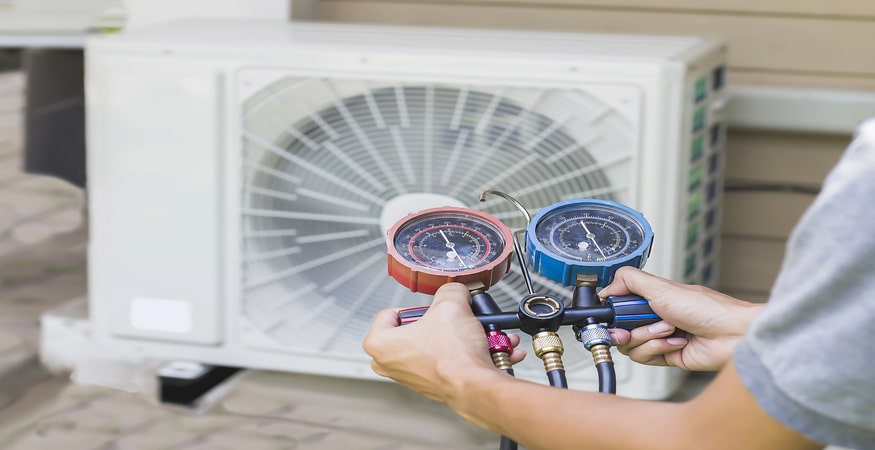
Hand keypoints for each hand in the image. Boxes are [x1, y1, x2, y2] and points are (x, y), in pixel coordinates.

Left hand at [363, 283, 525, 404]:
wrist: (475, 387)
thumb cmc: (453, 356)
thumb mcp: (451, 303)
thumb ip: (450, 290)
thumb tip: (455, 291)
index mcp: (379, 344)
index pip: (392, 313)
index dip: (417, 307)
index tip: (431, 310)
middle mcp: (391, 364)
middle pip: (417, 329)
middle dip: (441, 322)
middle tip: (453, 320)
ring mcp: (413, 378)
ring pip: (438, 344)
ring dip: (461, 336)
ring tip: (478, 331)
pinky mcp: (434, 385)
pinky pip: (451, 360)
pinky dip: (469, 353)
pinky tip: (488, 347)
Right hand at [599, 267, 760, 370]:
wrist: (732, 335)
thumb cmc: (707, 309)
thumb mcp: (662, 288)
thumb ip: (631, 281)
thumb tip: (606, 286)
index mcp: (653, 298)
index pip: (619, 305)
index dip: (612, 312)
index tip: (611, 314)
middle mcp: (654, 317)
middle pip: (621, 327)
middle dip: (628, 328)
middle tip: (634, 326)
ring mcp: (660, 338)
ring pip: (631, 345)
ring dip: (649, 337)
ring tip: (668, 329)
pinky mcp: (667, 356)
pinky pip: (645, 357)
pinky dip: (658, 348)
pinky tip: (676, 342)